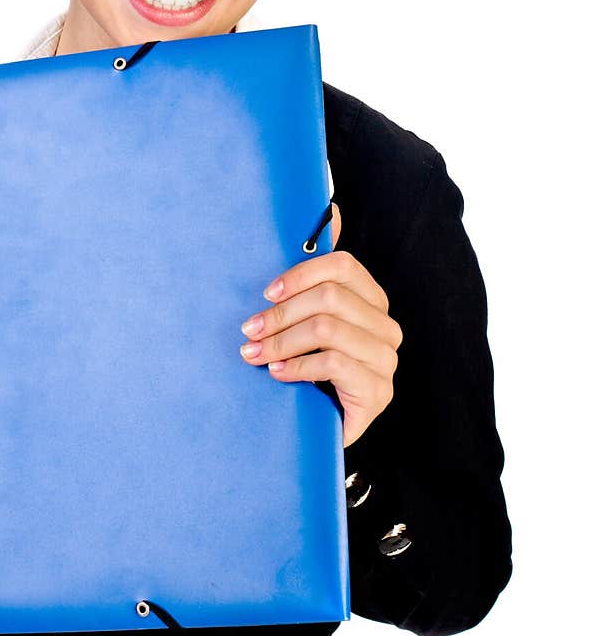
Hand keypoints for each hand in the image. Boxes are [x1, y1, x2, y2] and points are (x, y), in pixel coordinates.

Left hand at [238, 203, 402, 445]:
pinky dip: (298, 367)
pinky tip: (277, 374)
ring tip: (253, 354)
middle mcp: (386, 328)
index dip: (300, 273)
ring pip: (329, 330)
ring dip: (281, 342)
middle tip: (248, 331)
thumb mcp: (303, 318)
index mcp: (371, 300)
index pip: (343, 266)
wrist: (315, 427)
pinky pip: (334, 365)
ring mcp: (386, 362)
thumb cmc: (305, 364)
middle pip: (331, 298)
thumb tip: (333, 209)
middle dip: (281, 313)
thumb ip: (313, 273)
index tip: (265, 292)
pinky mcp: (378, 394)